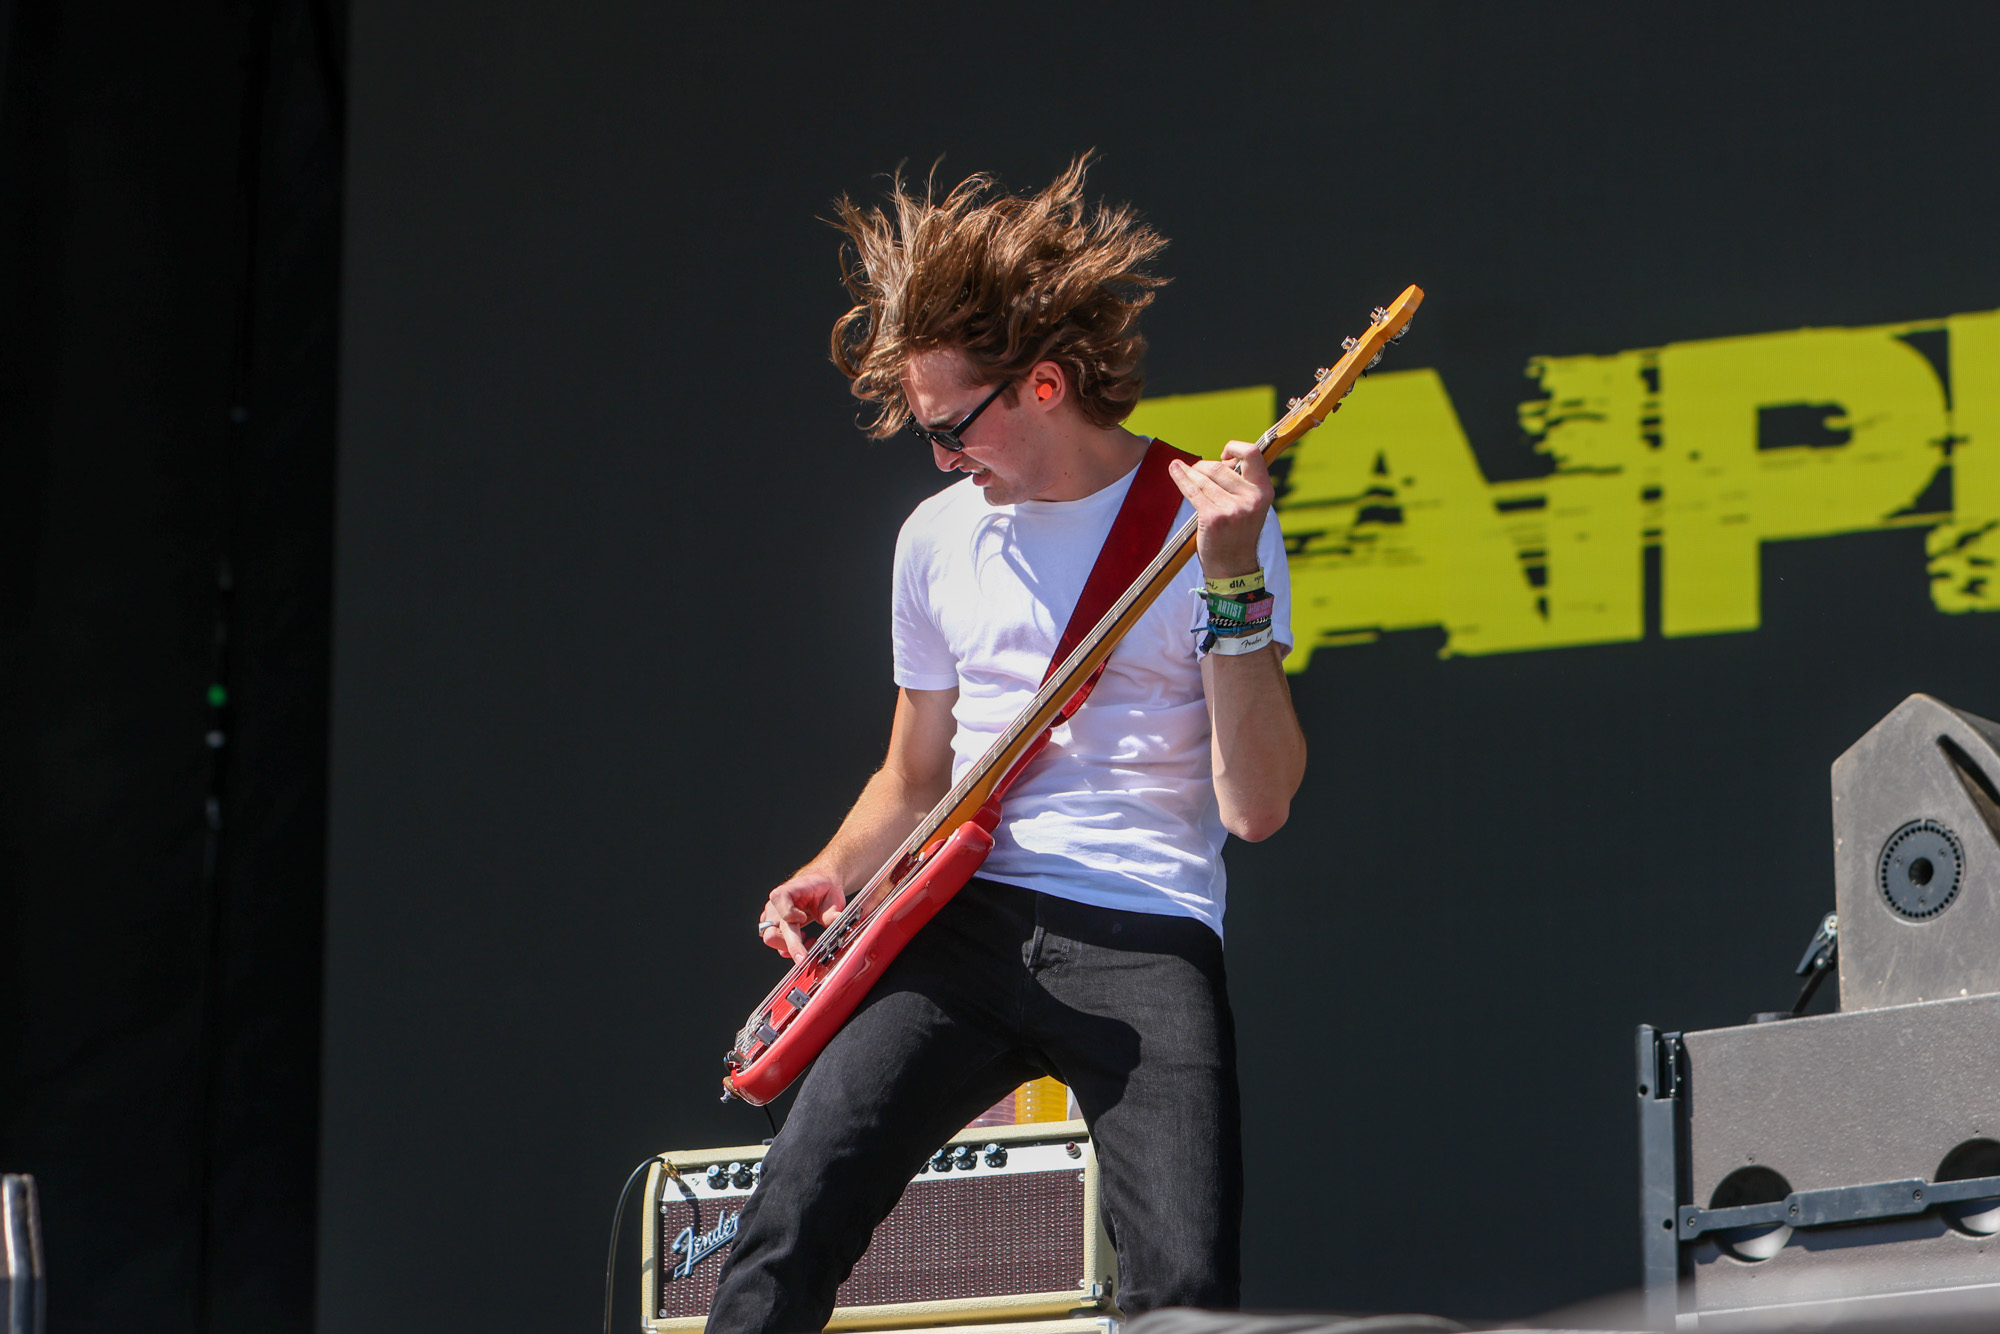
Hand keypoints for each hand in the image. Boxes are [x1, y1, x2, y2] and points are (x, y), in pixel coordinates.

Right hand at [760, 869, 846, 962]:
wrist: (817, 884)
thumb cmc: (822, 889)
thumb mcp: (832, 896)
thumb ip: (832, 913)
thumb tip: (837, 922)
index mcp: (787, 892)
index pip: (780, 904)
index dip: (790, 915)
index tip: (803, 918)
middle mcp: (774, 906)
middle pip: (772, 932)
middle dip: (790, 946)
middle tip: (806, 957)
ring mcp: (772, 918)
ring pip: (771, 940)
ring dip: (790, 948)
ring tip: (810, 943)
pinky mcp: (774, 927)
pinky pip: (776, 944)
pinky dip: (790, 948)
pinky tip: (805, 942)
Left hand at [1168, 440, 1272, 579]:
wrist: (1233, 567)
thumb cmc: (1238, 534)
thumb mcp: (1250, 507)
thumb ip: (1242, 484)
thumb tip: (1224, 459)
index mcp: (1264, 492)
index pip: (1253, 454)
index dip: (1235, 448)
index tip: (1223, 455)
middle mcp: (1251, 499)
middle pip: (1219, 467)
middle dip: (1202, 466)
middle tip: (1195, 471)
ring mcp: (1232, 509)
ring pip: (1204, 478)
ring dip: (1189, 472)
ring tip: (1180, 468)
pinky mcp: (1213, 518)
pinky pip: (1193, 491)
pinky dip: (1181, 478)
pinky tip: (1174, 470)